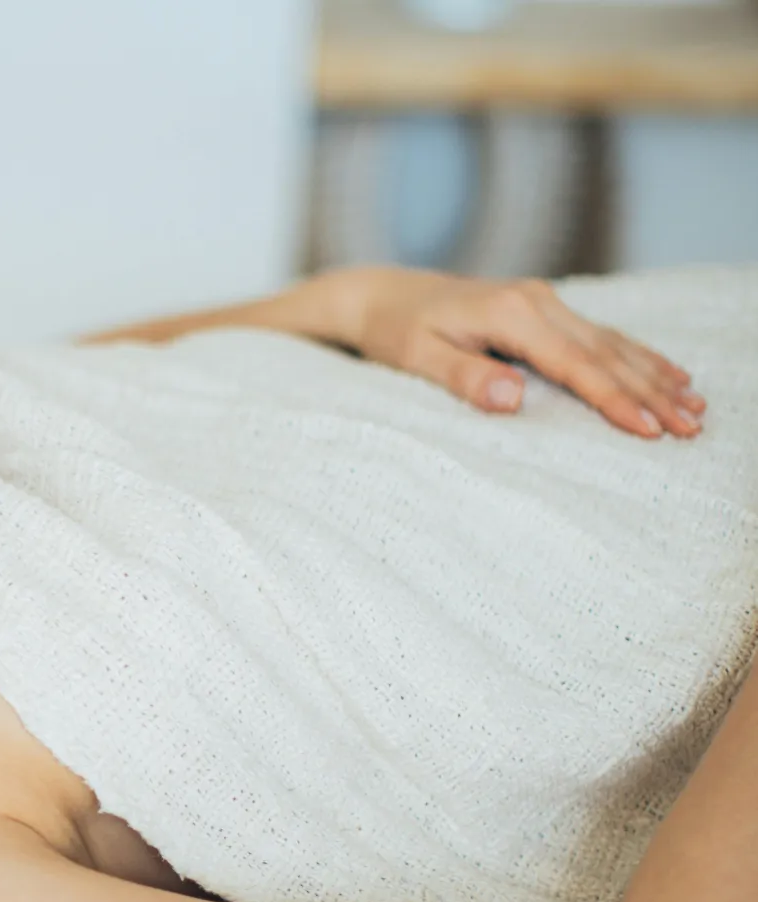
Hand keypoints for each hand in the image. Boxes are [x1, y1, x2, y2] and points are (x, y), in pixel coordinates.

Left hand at [316, 267, 705, 438]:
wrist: (382, 295)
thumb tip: (513, 399)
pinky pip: (600, 335)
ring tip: (696, 408)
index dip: (612, 399)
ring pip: (611, 343)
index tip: (647, 430)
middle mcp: (536, 301)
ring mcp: (544, 301)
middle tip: (691, 429)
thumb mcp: (415, 358)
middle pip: (604, 354)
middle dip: (650, 393)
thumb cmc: (393, 331)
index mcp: (509, 313)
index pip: (573, 364)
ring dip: (654, 376)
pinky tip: (669, 375)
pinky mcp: (543, 308)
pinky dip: (638, 357)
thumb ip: (464, 377)